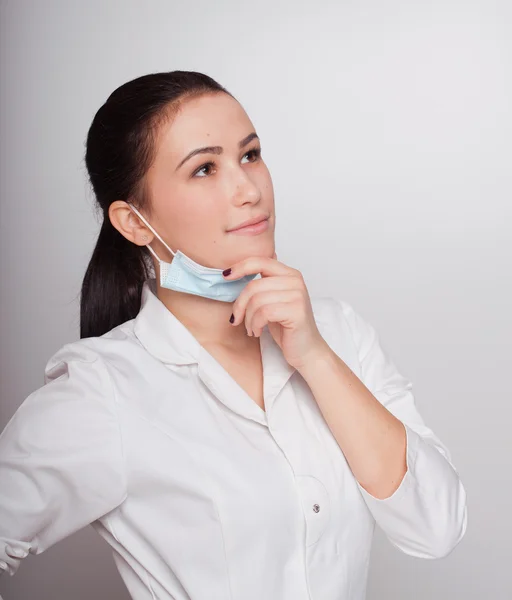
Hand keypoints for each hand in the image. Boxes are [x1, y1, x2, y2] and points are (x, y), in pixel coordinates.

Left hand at [223, 253, 329, 369]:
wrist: (306, 350)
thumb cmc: (286, 326)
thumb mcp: (272, 300)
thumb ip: (262, 284)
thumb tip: (236, 270)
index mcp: (289, 274)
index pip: (260, 261)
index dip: (240, 267)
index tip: (226, 276)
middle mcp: (295, 280)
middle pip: (254, 285)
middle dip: (240, 305)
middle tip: (237, 319)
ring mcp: (298, 295)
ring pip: (257, 300)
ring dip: (248, 319)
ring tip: (250, 328)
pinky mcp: (296, 311)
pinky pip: (264, 313)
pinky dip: (255, 324)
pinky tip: (257, 332)